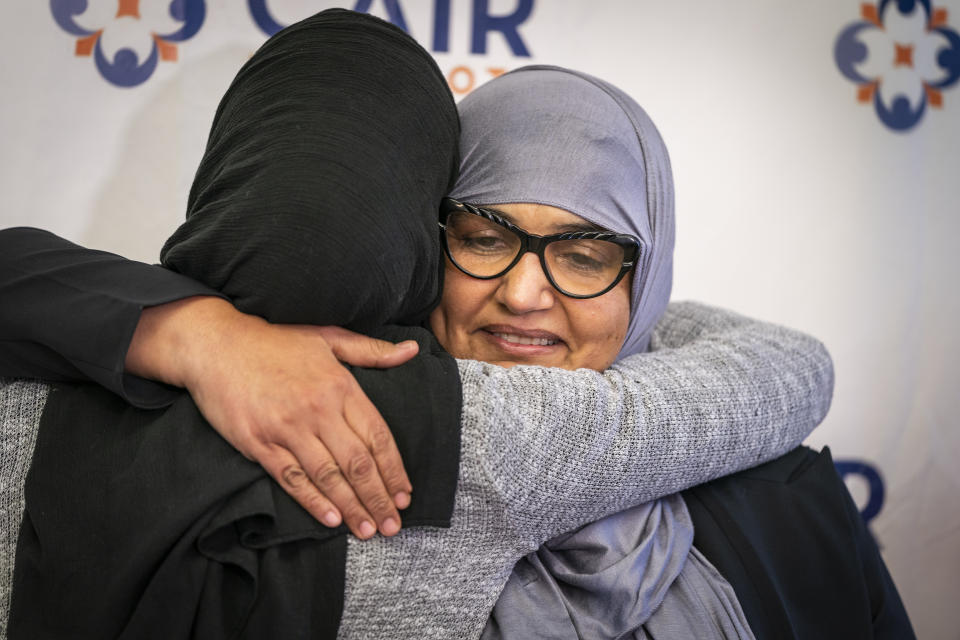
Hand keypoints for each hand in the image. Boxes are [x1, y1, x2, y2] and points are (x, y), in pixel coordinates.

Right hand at [127, 297, 417, 538]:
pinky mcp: (258, 443)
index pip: (377, 436)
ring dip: (351, 507)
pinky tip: (331, 519)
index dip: (394, 469)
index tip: (405, 494)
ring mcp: (287, 428)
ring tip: (368, 530)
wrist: (216, 344)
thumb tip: (412, 351)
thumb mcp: (328, 338)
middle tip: (393, 525)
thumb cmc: (274, 341)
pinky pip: (291, 479)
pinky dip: (313, 501)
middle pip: (357, 462)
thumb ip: (371, 350)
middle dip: (378, 497)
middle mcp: (317, 410)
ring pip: (328, 476)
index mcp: (340, 386)